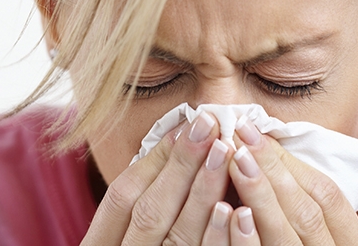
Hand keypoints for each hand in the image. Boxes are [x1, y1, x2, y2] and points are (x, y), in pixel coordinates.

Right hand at [80, 112, 240, 244]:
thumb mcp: (120, 241)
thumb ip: (139, 207)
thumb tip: (172, 152)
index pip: (122, 197)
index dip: (153, 161)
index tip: (182, 128)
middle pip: (153, 211)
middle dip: (182, 165)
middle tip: (208, 123)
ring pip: (180, 238)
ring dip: (204, 193)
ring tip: (226, 151)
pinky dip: (222, 241)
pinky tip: (238, 211)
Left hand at [216, 117, 357, 244]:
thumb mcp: (325, 238)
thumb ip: (304, 208)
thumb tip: (268, 158)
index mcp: (350, 245)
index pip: (328, 196)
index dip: (292, 162)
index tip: (259, 131)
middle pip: (305, 213)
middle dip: (273, 169)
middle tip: (241, 133)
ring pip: (284, 239)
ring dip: (260, 196)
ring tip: (237, 159)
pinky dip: (246, 242)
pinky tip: (231, 214)